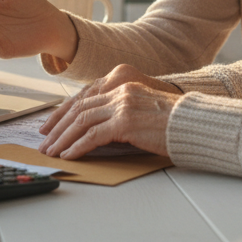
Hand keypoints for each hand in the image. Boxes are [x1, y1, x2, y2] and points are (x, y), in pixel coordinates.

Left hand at [37, 65, 183, 158]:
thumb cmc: (175, 123)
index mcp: (123, 86)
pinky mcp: (125, 122)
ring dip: (63, 139)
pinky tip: (69, 155)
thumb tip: (99, 132)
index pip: (85, 99)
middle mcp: (120, 92)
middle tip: (46, 142)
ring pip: (82, 121)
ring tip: (52, 152)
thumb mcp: (144, 111)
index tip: (52, 126)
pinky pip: (93, 135)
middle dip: (58, 127)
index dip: (65, 113)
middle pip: (79, 108)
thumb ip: (122, 114)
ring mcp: (122, 106)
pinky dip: (78, 146)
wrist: (195, 124)